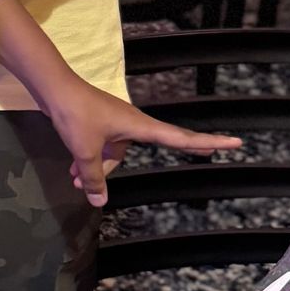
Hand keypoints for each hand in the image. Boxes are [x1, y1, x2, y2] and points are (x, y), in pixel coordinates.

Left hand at [44, 83, 241, 209]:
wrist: (54, 89)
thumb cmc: (76, 115)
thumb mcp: (85, 151)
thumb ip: (93, 178)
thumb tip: (99, 201)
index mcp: (141, 127)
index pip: (181, 138)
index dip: (208, 142)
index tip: (235, 142)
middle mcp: (133, 124)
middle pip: (147, 149)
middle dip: (140, 163)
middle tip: (188, 157)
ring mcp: (116, 124)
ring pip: (115, 154)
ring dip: (98, 168)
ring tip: (75, 182)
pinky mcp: (100, 123)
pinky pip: (102, 148)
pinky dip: (90, 160)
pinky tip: (72, 173)